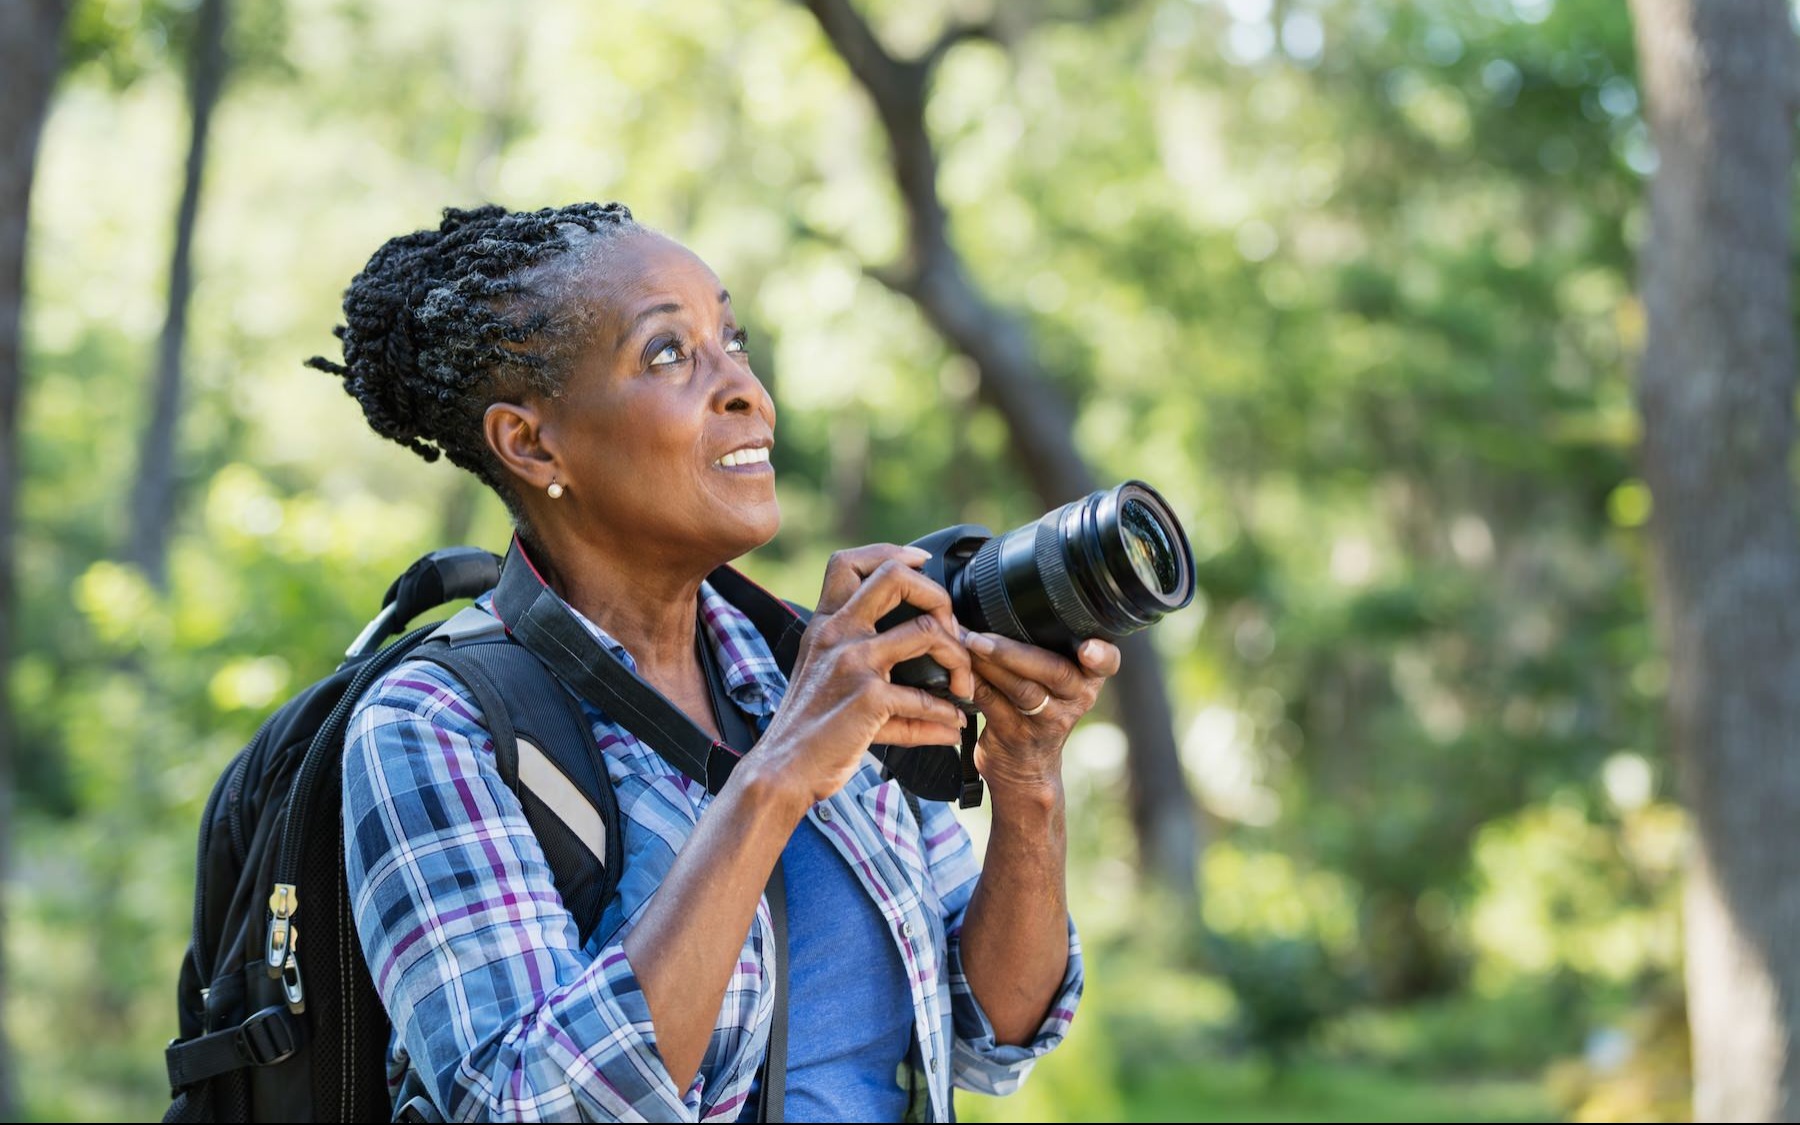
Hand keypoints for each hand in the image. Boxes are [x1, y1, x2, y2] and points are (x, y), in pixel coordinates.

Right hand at [747, 545, 975, 808]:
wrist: (782, 769)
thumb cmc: (808, 729)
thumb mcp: (828, 682)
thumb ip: (878, 672)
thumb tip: (935, 686)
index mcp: (824, 625)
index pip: (848, 562)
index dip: (892, 554)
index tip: (924, 565)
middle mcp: (836, 634)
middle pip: (894, 576)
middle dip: (938, 596)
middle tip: (952, 631)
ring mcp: (852, 662)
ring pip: (927, 630)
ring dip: (958, 658)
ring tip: (962, 685)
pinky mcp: (867, 697)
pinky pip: (925, 696)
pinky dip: (944, 712)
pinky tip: (950, 725)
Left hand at [963, 631, 1121, 802]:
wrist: (1026, 771)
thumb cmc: (1039, 710)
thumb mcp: (1058, 682)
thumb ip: (1046, 647)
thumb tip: (1002, 599)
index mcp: (1088, 679)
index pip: (1106, 663)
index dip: (1101, 655)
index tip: (1090, 649)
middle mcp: (1074, 700)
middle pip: (1054, 671)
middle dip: (1014, 651)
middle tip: (981, 636)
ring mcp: (1047, 721)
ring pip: (1021, 688)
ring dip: (989, 664)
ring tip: (965, 643)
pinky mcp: (1015, 735)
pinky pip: (992, 703)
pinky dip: (972, 681)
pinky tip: (958, 667)